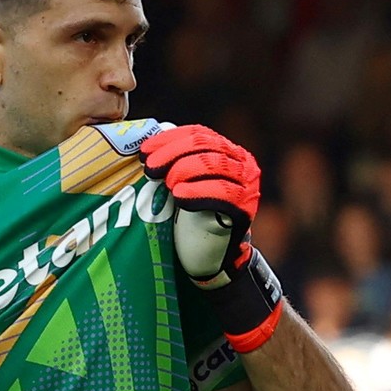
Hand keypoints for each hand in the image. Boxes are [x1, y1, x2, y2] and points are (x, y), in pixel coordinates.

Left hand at [140, 125, 282, 352]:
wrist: (206, 256)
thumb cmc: (186, 217)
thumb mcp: (178, 182)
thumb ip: (172, 160)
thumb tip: (144, 140)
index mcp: (226, 151)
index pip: (197, 134)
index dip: (168, 140)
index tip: (144, 152)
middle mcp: (241, 163)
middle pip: (205, 145)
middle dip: (172, 154)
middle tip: (149, 169)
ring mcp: (246, 185)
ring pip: (213, 164)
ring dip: (184, 170)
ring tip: (166, 184)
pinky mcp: (244, 208)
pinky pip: (222, 192)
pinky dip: (198, 191)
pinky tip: (179, 196)